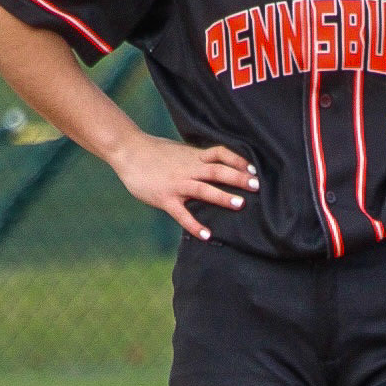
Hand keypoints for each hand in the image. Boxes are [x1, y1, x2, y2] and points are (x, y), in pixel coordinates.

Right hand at [110, 133, 257, 239]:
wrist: (128, 150)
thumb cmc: (153, 151)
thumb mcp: (178, 151)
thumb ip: (195, 159)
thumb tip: (213, 164)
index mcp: (193, 157)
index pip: (220, 154)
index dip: (238, 160)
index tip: (254, 168)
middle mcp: (188, 169)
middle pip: (217, 171)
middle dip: (238, 178)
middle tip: (257, 185)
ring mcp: (177, 184)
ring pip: (204, 189)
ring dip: (222, 196)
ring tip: (240, 204)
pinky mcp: (165, 198)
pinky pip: (182, 214)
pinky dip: (195, 225)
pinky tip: (207, 235)